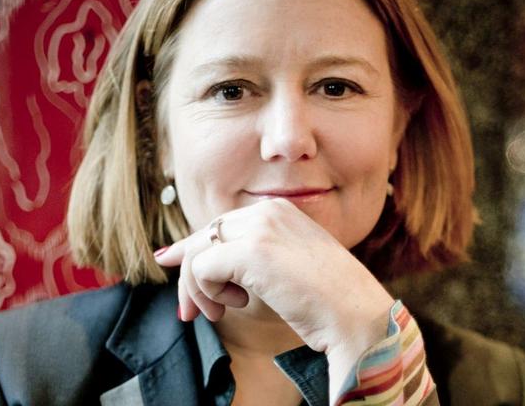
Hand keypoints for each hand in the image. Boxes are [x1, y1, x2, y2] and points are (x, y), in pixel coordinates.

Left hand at [154, 198, 393, 355]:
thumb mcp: (289, 267)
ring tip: (219, 313)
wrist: (356, 313)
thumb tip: (204, 262)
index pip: (222, 224)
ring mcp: (259, 227)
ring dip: (198, 290)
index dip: (194, 247)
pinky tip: (238, 305)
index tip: (168, 261)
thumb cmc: (327, 301)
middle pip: (204, 236)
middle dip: (188, 275)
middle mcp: (268, 210)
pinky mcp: (249, 250)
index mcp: (280, 210)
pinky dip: (208, 294)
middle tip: (190, 313)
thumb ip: (253, 257)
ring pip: (197, 252)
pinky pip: (200, 269)